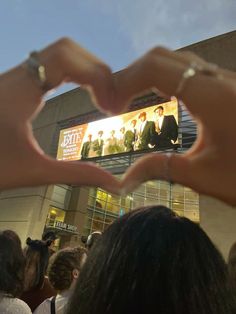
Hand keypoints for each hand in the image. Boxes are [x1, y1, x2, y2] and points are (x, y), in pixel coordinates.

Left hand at [0, 38, 123, 192]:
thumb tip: (115, 183)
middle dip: (96, 71)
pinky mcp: (16, 84)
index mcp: (19, 92)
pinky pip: (50, 65)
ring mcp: (15, 78)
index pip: (65, 59)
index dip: (96, 76)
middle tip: (110, 102)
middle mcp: (16, 77)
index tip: (109, 107)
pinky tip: (83, 94)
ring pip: (59, 54)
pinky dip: (74, 74)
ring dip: (86, 71)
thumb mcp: (33, 172)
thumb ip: (77, 174)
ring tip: (101, 98)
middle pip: (66, 50)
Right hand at [116, 47, 235, 204]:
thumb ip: (160, 169)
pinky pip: (189, 69)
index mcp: (212, 98)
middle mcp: (218, 80)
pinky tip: (157, 97)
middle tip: (114, 103)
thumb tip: (122, 180)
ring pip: (176, 60)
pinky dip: (163, 78)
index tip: (111, 107)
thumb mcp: (203, 177)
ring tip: (128, 99)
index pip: (156, 68)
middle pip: (163, 56)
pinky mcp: (226, 87)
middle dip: (131, 75)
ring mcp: (224, 80)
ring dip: (146, 75)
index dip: (125, 81)